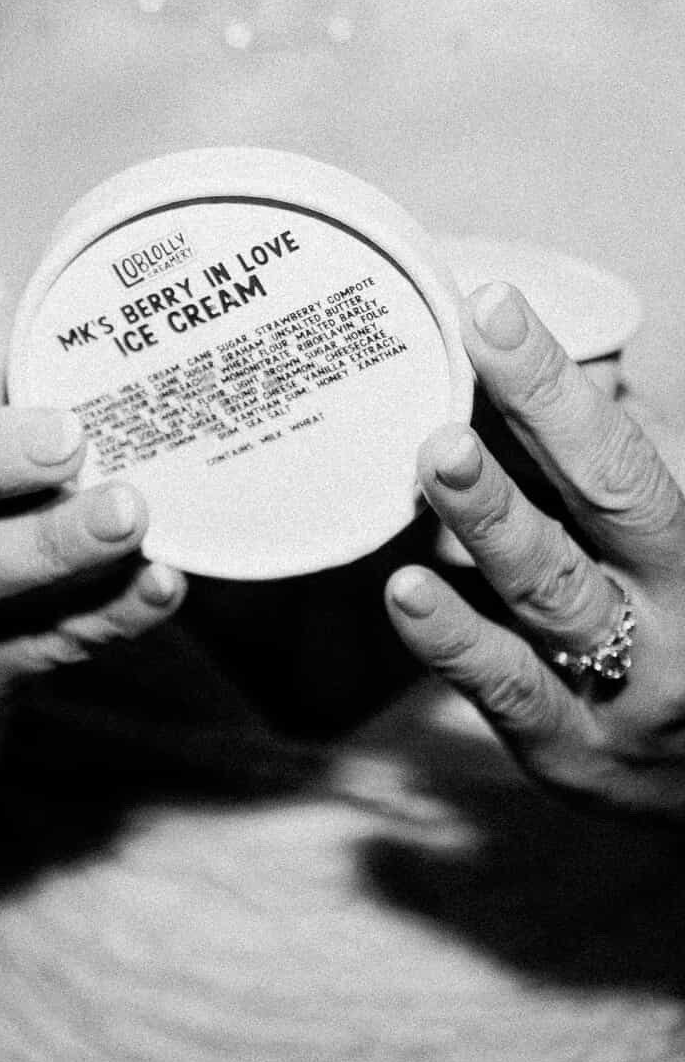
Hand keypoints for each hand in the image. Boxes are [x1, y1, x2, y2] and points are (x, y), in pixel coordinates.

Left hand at [386, 281, 684, 819]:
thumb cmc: (678, 627)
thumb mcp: (670, 535)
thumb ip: (619, 455)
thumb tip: (554, 356)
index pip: (626, 450)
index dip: (557, 380)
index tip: (493, 306)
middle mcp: (674, 611)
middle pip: (611, 502)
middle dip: (541, 416)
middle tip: (469, 350)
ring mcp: (625, 687)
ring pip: (553, 594)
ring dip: (491, 520)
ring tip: (435, 458)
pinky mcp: (572, 754)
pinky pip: (510, 692)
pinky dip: (455, 639)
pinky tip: (404, 590)